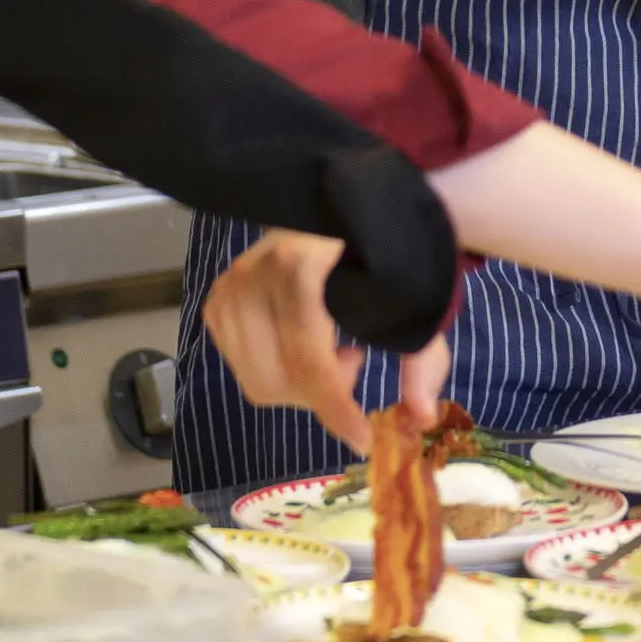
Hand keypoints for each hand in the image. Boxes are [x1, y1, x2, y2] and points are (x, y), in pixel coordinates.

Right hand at [201, 228, 447, 452]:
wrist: (340, 204)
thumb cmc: (379, 248)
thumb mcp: (413, 295)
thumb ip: (421, 357)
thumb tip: (420, 419)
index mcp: (300, 265)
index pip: (307, 358)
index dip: (335, 406)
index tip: (362, 437)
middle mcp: (254, 274)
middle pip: (278, 380)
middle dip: (321, 393)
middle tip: (354, 361)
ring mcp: (230, 286)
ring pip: (257, 381)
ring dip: (299, 384)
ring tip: (332, 348)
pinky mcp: (218, 299)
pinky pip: (241, 366)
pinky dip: (275, 370)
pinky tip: (303, 342)